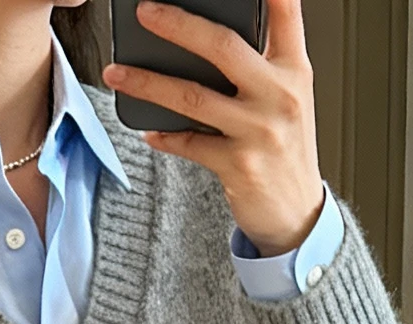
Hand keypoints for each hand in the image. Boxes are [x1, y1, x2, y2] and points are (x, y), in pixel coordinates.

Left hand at [103, 0, 323, 257]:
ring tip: (116, 73)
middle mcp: (280, 94)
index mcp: (294, 69)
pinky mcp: (239, 165)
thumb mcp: (288, 96)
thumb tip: (208, 33)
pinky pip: (189, 143)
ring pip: (192, 96)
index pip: (284, 10)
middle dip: (177, 24)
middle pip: (222, 45)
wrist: (296, 213)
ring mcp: (259, 130)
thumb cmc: (284, 147)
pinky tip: (147, 130)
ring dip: (147, 82)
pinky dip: (164, 136)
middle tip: (145, 11)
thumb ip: (262, 61)